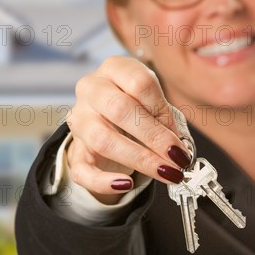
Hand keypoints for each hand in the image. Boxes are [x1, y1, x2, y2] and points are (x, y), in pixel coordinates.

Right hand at [66, 56, 191, 204]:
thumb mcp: (151, 103)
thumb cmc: (135, 109)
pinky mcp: (74, 151)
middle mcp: (91, 90)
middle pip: (119, 109)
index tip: (178, 134)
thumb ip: (165, 119)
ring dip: (139, 159)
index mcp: (113, 69)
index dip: (162, 110)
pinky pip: (83, 170)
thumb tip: (180, 149)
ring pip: (102, 139)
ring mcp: (79, 120)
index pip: (139, 83)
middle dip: (154, 136)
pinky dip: (104, 181)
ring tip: (165, 172)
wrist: (106, 122)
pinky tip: (126, 184)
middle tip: (178, 157)